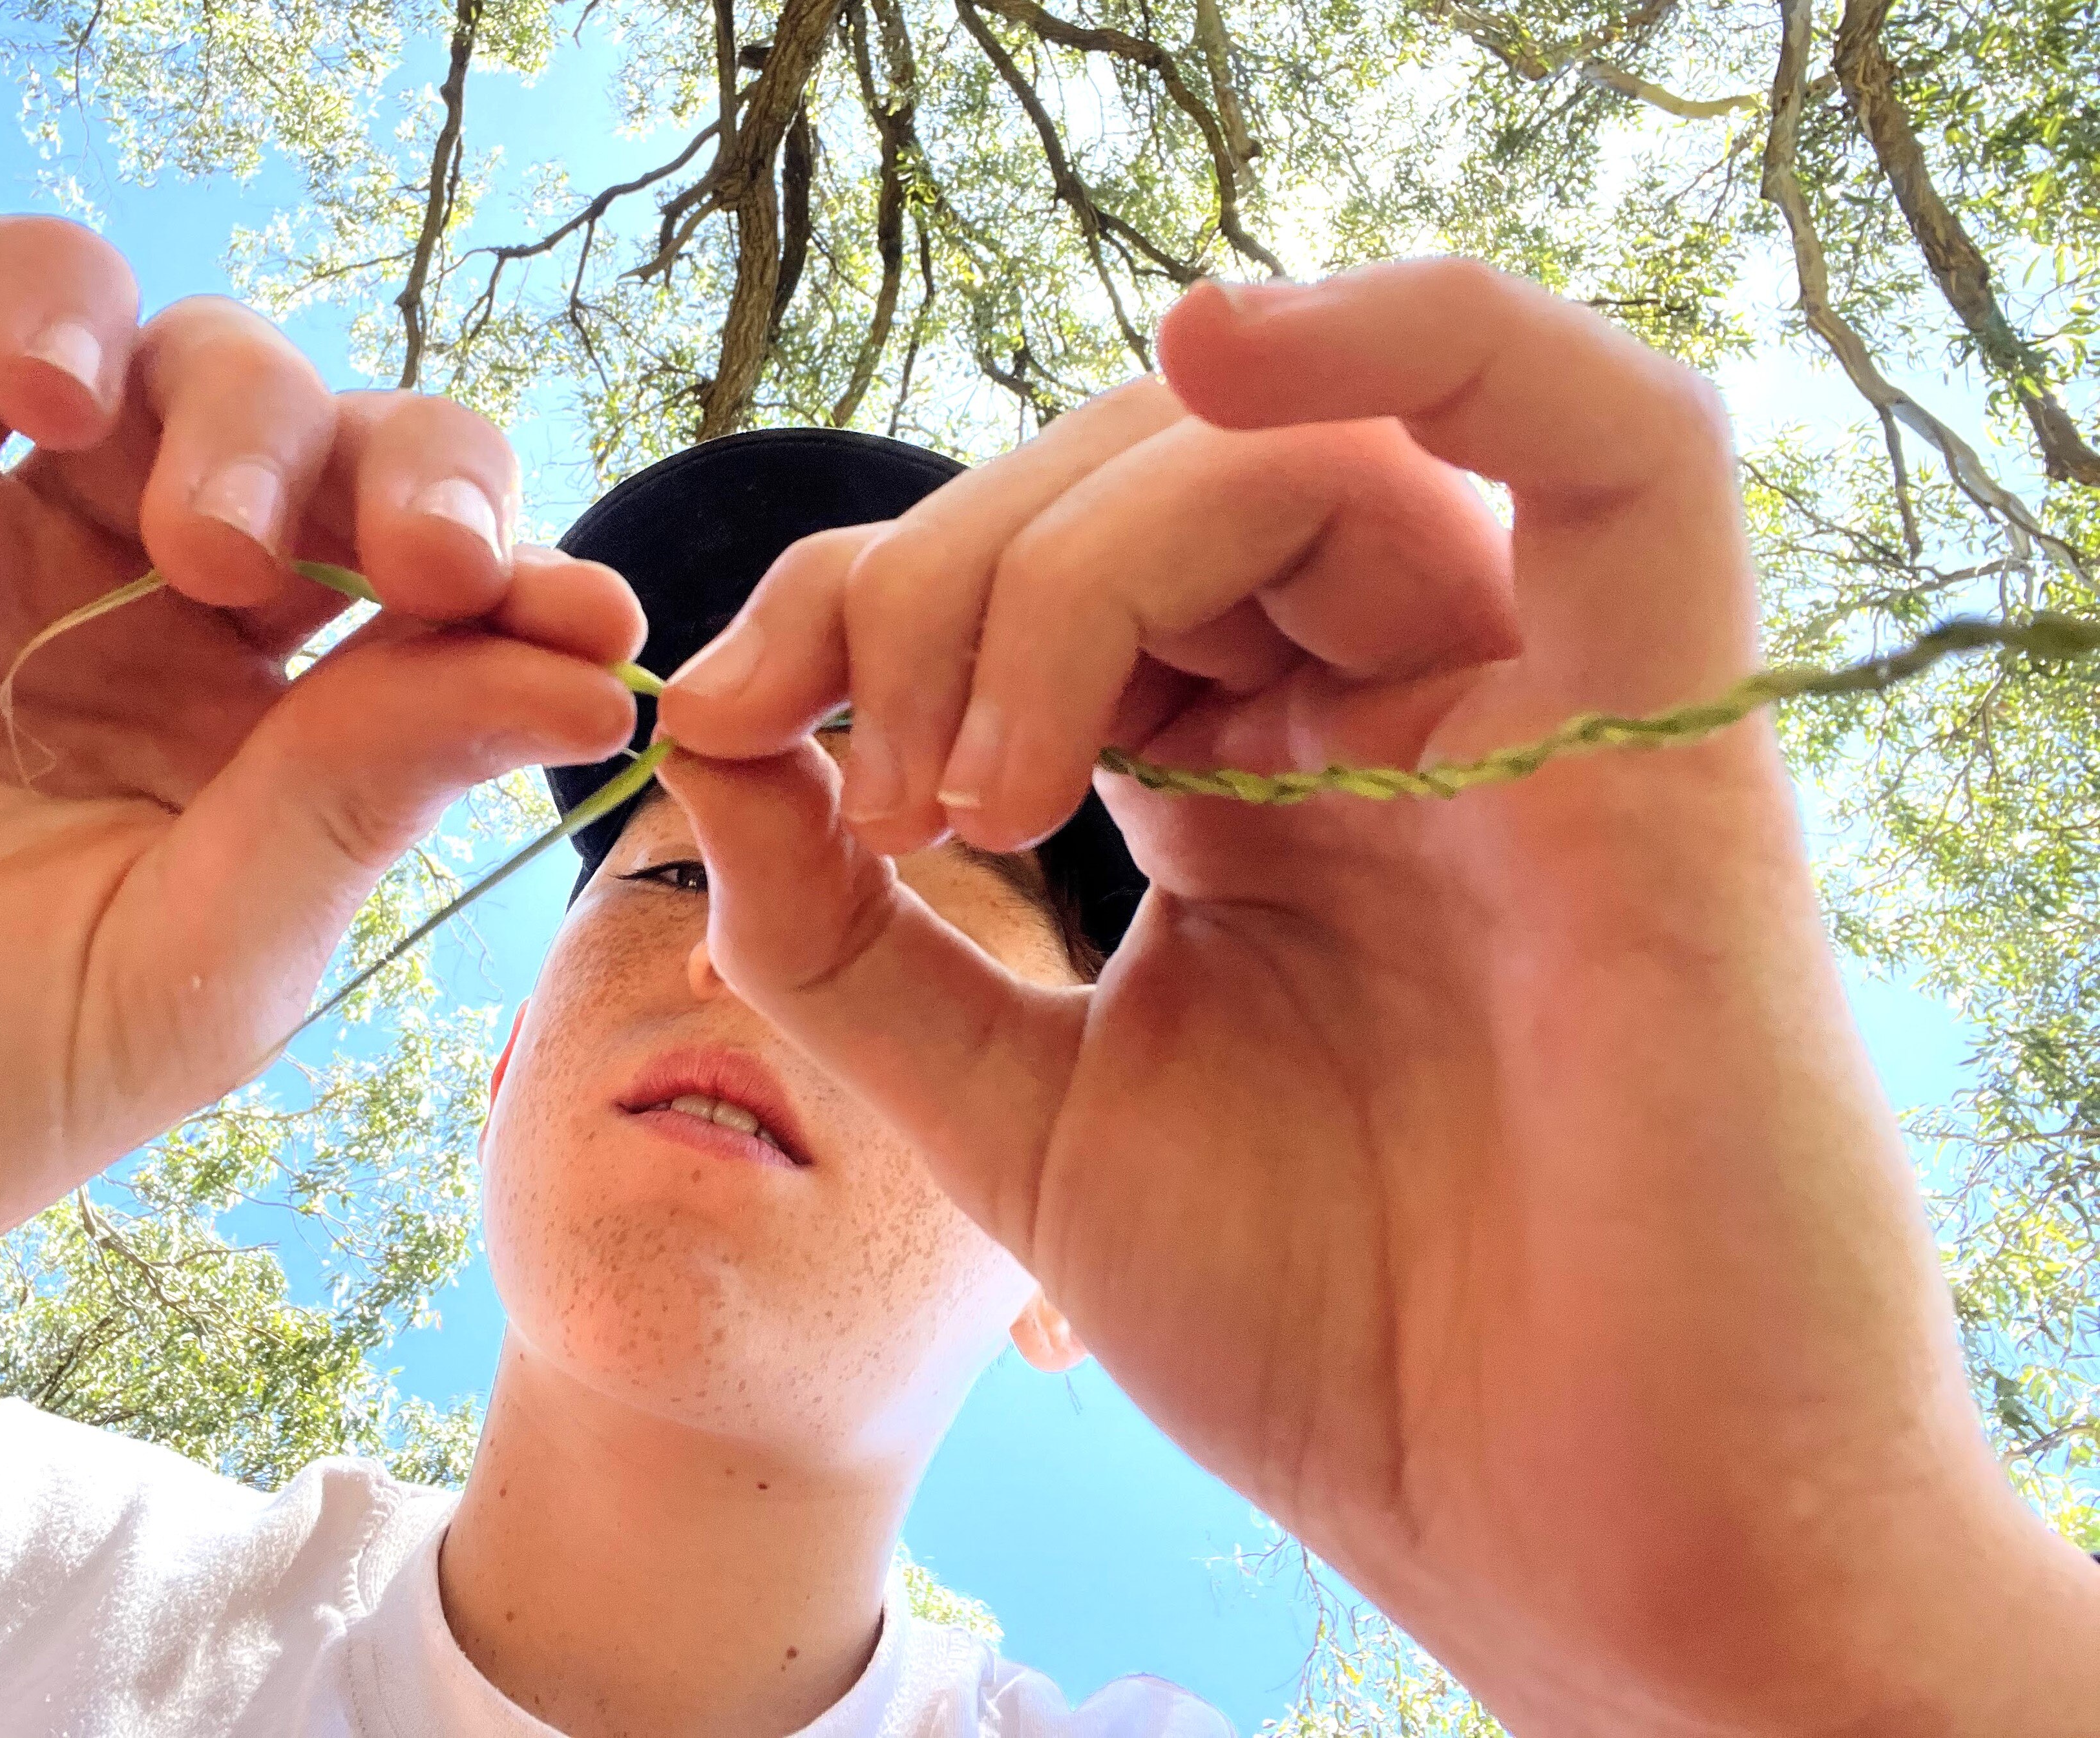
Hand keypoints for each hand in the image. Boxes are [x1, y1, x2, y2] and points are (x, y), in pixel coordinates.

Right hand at [0, 217, 639, 1393]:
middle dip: (417, 482)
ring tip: (209, 542)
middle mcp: (163, 647)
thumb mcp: (176, 981)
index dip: (531, 593)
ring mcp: (11, 548)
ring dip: (251, 410)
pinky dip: (52, 306)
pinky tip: (58, 403)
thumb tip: (598, 679)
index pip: (448, 627)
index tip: (592, 617)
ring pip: (197, 368)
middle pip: (354, 468)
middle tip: (419, 564)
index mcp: (271, 774)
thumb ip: (362, 806)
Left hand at [657, 263, 2099, 1731]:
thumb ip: (861, 941)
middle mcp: (1393, 715)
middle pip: (1152, 486)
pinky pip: (1620, 441)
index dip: (856, 599)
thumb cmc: (1329, 1343)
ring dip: (1073, 557)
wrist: (1565, 1538)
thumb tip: (709, 744)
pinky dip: (1429, 337)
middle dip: (942, 582)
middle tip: (864, 782)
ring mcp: (1538, 708)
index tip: (717, 715)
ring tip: (982, 784)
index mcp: (1255, 787)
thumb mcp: (1021, 1124)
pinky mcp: (1675, 732)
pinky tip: (1217, 361)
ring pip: (1302, 458)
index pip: (1047, 572)